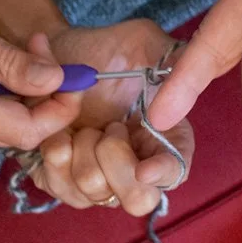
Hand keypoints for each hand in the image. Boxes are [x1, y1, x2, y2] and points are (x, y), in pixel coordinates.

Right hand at [0, 0, 81, 149]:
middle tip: (40, 49)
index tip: (71, 74)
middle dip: (44, 98)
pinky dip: (2, 99)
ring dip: (23, 97)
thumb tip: (54, 81)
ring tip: (19, 51)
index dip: (59, 109)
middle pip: (17, 135)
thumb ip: (6, 58)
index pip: (24, 132)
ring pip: (2, 131)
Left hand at [28, 20, 194, 215]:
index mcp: (164, 136)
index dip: (163, 173)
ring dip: (81, 152)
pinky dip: (54, 159)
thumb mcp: (142, 42)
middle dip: (116, 163)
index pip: (177, 170)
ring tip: (78, 123)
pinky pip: (60, 190)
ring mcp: (99, 178)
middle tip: (106, 127)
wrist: (53, 57)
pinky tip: (56, 134)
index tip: (143, 169)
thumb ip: (171, 58)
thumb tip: (188, 72)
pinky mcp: (62, 181)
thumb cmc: (103, 49)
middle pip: (139, 200)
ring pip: (94, 194)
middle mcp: (135, 165)